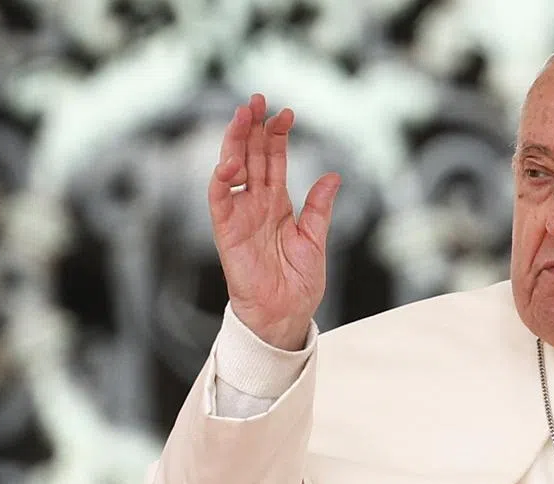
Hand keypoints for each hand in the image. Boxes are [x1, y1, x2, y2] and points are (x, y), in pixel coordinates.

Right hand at [209, 93, 340, 349]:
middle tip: (258, 99)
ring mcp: (240, 214)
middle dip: (253, 127)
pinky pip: (219, 199)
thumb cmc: (300, 283)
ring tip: (243, 115)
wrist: (285, 313)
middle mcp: (257, 203)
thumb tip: (334, 176)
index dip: (278, 136)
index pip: (275, 160)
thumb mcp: (316, 240)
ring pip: (233, 168)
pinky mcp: (226, 230)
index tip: (287, 113)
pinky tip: (230, 159)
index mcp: (278, 203)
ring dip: (236, 141)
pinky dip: (221, 178)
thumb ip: (319, 208)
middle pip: (252, 156)